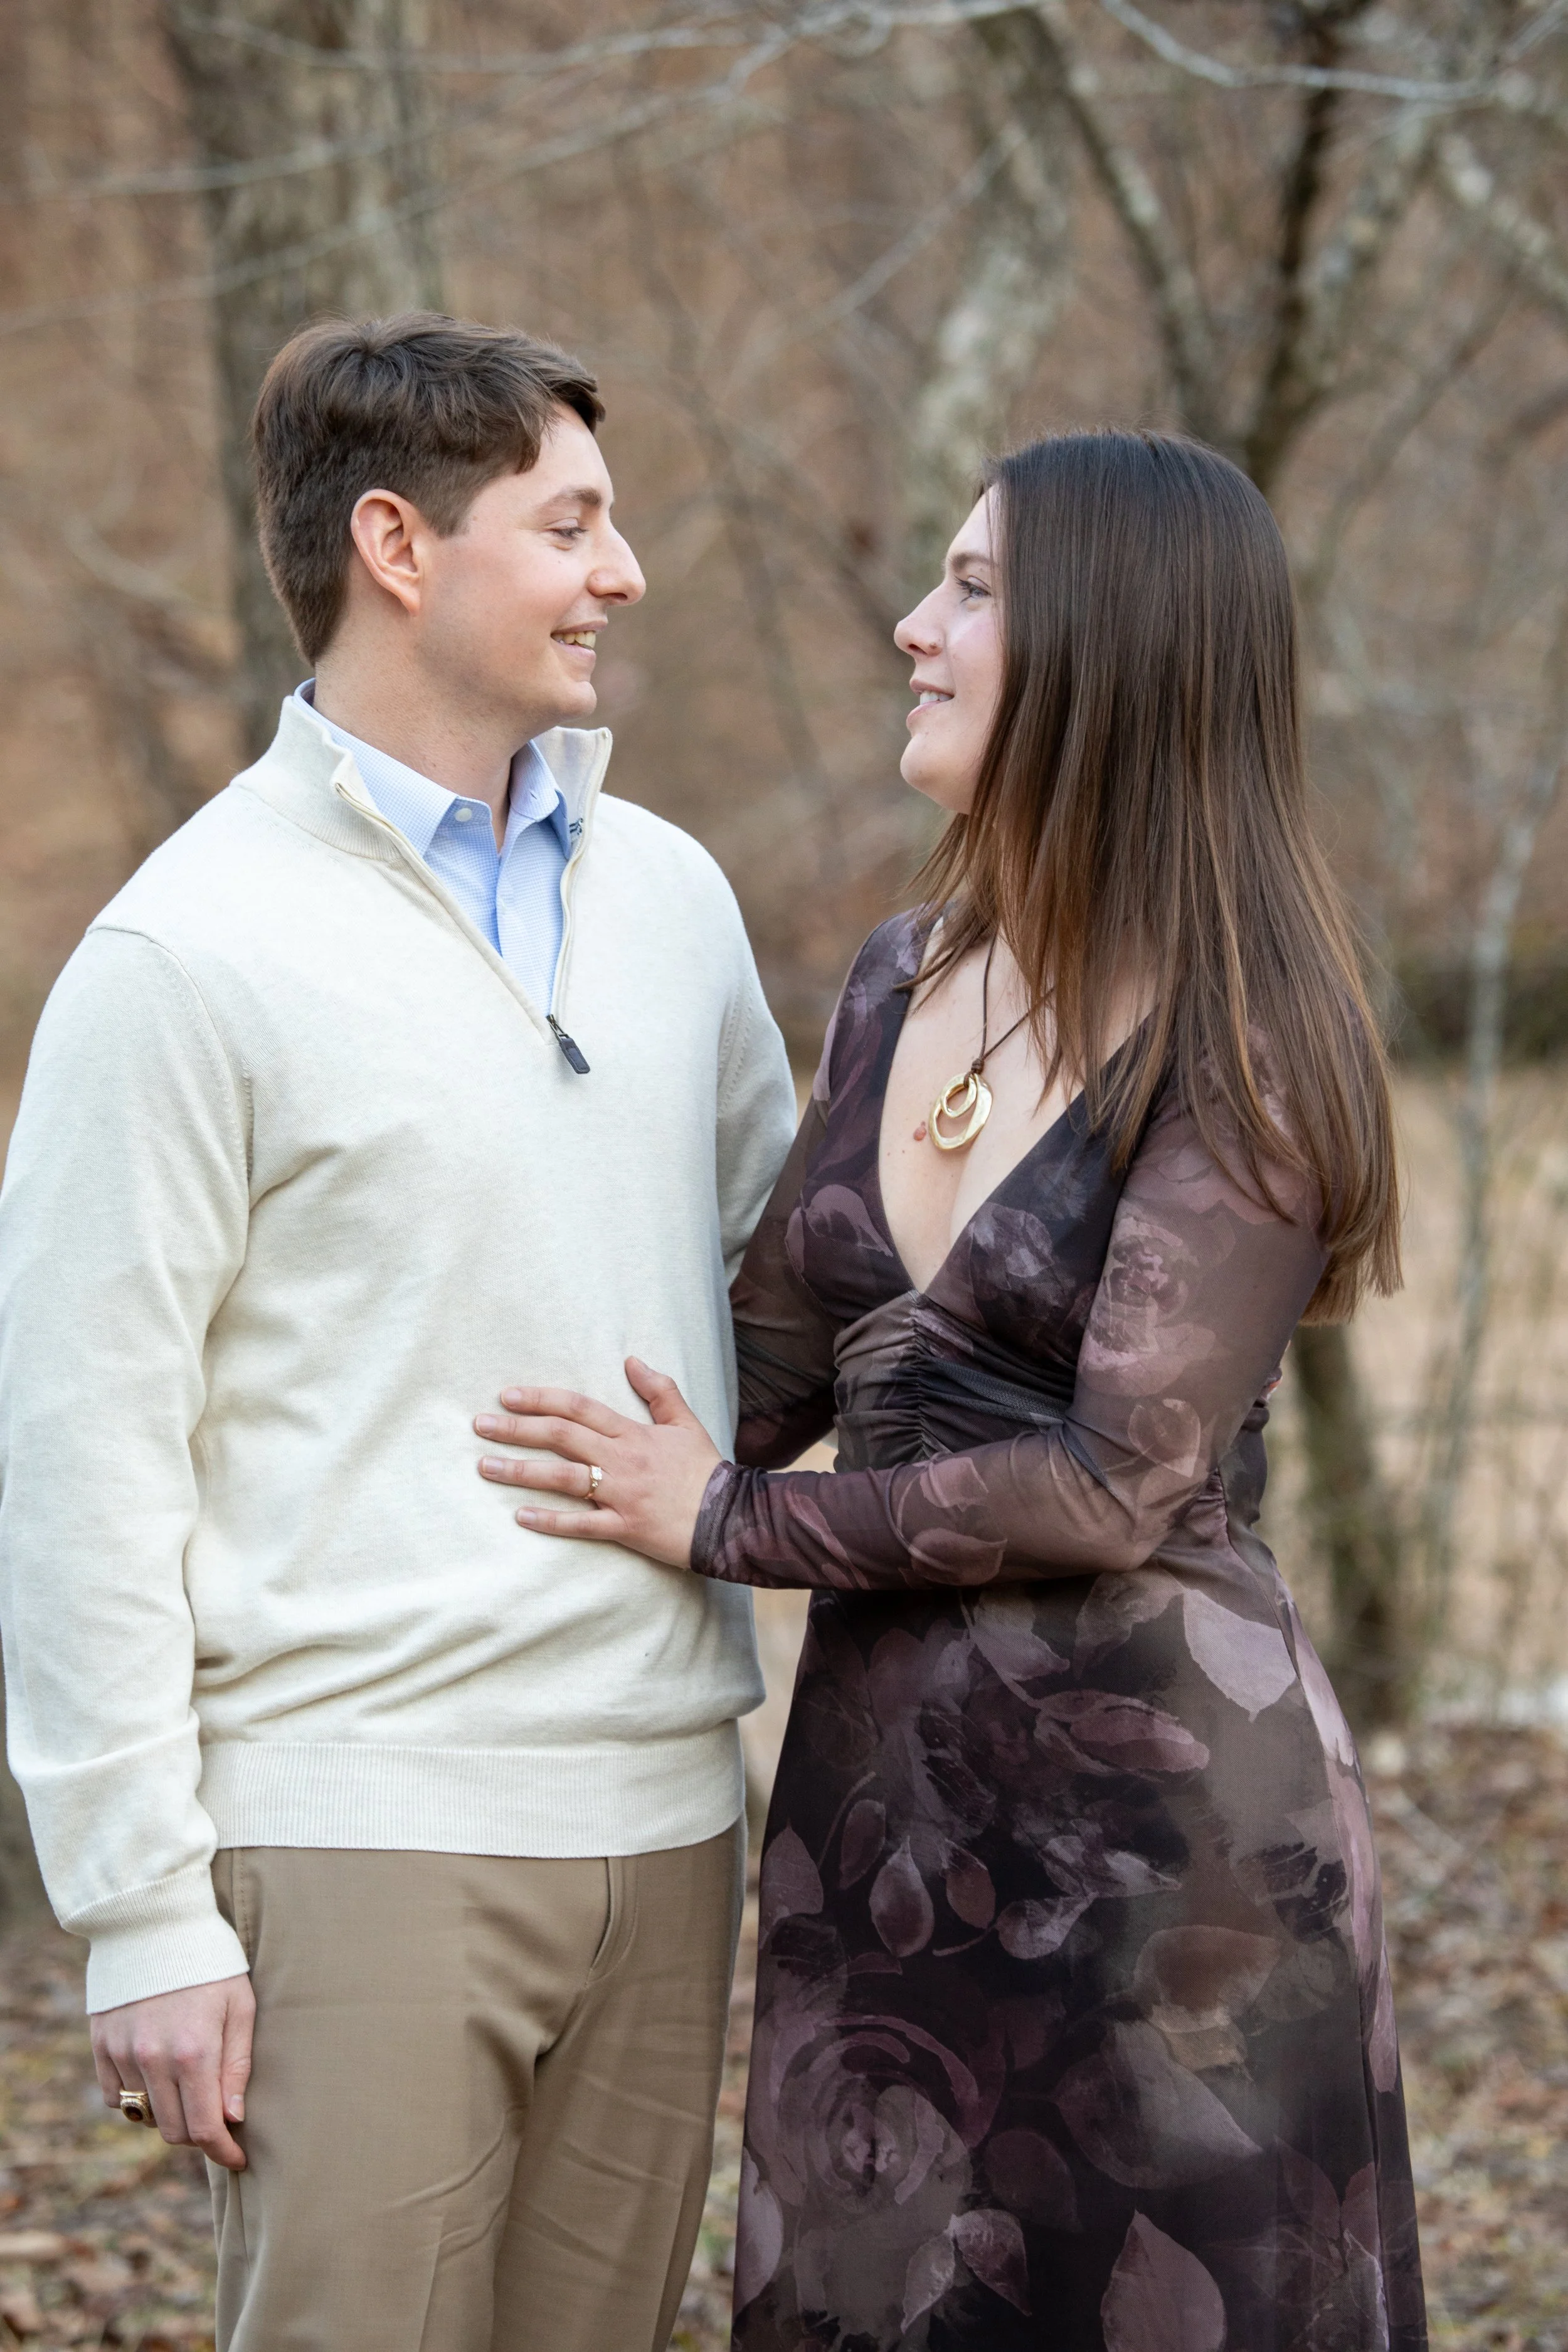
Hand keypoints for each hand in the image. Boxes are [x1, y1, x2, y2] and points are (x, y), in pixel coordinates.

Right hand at [90, 1973, 253, 2170]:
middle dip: (199, 2134)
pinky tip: (156, 2076)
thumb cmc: (211, 1961)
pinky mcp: (101, 2044)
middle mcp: (154, 2059)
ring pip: (145, 2116)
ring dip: (169, 2114)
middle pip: (174, 2130)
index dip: (223, 2152)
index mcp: (195, 2052)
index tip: (237, 2159)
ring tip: (189, 2089)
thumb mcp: (240, 2006)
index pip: (205, 2128)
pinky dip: (136, 2098)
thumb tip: (234, 2119)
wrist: (155, 1920)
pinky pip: (116, 2096)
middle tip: (217, 2117)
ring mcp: (123, 2053)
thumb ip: (238, 2065)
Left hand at [475, 1357, 719, 1568]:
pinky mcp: (625, 1528)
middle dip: (518, 1429)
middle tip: (480, 1425)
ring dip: (521, 1471)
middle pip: (562, 1437)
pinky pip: (582, 1524)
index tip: (507, 1396)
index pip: (579, 1408)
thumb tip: (632, 1360)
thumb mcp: (686, 1422)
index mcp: (633, 1433)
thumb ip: (659, 1390)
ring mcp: (622, 1494)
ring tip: (485, 1467)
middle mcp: (622, 1459)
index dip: (541, 1399)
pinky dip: (551, 1521)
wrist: (732, 1517)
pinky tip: (520, 1516)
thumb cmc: (706, 1470)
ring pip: (564, 1479)